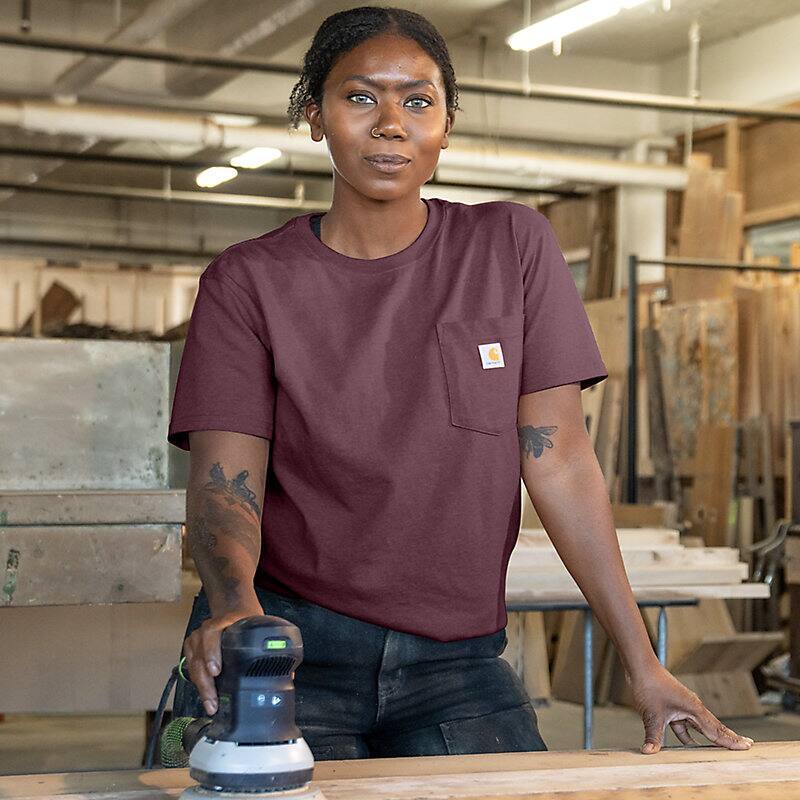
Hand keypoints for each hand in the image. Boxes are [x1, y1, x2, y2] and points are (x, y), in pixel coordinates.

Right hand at [183, 600, 263, 715]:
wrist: (233, 608)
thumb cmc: (246, 619)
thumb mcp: (258, 625)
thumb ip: (269, 648)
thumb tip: (289, 674)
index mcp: (224, 622)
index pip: (211, 633)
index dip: (211, 652)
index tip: (216, 670)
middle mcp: (207, 630)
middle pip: (199, 655)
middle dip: (205, 680)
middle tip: (213, 700)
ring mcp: (197, 639)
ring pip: (192, 663)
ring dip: (200, 686)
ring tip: (211, 704)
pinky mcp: (192, 648)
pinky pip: (189, 667)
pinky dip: (196, 682)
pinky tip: (205, 695)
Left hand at [629, 663, 753, 753]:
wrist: (641, 667)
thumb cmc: (650, 686)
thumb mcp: (652, 715)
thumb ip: (653, 735)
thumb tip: (649, 752)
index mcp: (694, 709)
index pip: (716, 730)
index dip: (731, 740)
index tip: (747, 746)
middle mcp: (692, 707)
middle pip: (714, 727)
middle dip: (728, 738)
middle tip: (747, 745)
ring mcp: (684, 706)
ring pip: (700, 726)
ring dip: (710, 737)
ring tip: (722, 747)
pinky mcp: (674, 707)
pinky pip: (685, 725)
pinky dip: (689, 735)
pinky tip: (690, 745)